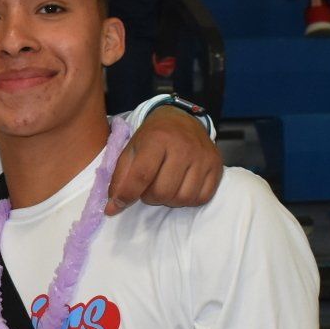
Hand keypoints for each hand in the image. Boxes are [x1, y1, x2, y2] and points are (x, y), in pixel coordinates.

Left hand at [106, 105, 222, 215]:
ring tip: (164, 187)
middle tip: (148, 189)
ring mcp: (203, 157)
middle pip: (163, 192)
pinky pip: (201, 198)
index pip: (142, 176)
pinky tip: (181, 188)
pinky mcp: (216, 165)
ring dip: (169, 200)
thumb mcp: (131, 150)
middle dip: (149, 197)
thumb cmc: (152, 138)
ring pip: (183, 198)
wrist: (183, 120)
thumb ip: (119, 179)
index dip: (127, 195)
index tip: (118, 204)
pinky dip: (188, 200)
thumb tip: (113, 208)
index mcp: (158, 139)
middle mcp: (183, 147)